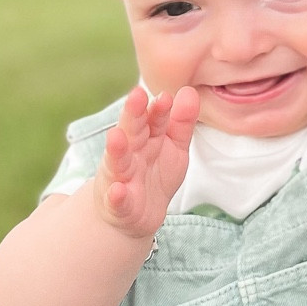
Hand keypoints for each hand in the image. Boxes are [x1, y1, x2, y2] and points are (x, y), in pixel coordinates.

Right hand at [93, 86, 199, 238]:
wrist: (137, 214)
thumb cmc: (154, 173)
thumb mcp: (174, 147)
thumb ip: (181, 122)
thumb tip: (190, 91)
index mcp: (145, 138)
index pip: (152, 119)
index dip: (159, 109)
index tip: (166, 97)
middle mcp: (130, 154)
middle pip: (131, 132)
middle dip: (133, 115)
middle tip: (136, 95)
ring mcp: (120, 178)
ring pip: (117, 162)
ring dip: (116, 149)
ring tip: (116, 136)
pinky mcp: (117, 204)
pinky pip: (116, 200)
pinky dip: (116, 196)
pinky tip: (118, 190)